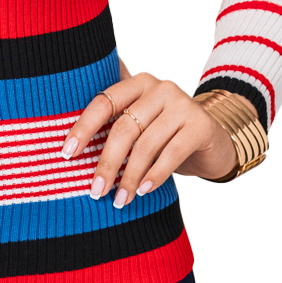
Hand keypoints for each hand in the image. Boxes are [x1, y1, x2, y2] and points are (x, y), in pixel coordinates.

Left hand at [59, 71, 252, 207]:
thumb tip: (68, 147)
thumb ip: (113, 124)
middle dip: (106, 162)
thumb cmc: (165, 135)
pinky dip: (154, 176)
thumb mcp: (140, 124)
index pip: (103, 102)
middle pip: (124, 128)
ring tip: (119, 199)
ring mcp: (182, 104)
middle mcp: (159, 87)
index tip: (67, 154)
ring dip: (129, 176)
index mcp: (137, 83)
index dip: (83, 128)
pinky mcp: (201, 125)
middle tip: (95, 190)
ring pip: (146, 144)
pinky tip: (142, 191)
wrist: (214, 142)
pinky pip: (171, 154)